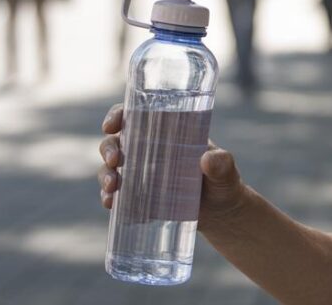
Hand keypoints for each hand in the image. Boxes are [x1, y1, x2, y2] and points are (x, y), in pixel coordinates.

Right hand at [97, 104, 249, 231]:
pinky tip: (111, 205)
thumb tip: (209, 160)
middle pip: (117, 141)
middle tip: (115, 161)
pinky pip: (116, 194)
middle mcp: (150, 151)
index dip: (118, 115)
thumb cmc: (224, 184)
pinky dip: (109, 198)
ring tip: (112, 188)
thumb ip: (222, 165)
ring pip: (112, 168)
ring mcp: (142, 174)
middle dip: (108, 148)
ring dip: (105, 174)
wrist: (222, 215)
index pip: (137, 116)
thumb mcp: (226, 173)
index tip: (111, 125)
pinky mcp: (139, 197)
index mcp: (168, 134)